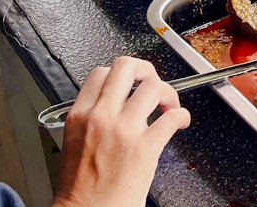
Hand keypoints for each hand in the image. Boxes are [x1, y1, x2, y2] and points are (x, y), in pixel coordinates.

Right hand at [52, 57, 190, 206]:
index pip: (101, 73)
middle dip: (145, 70)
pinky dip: (182, 115)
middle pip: (126, 67)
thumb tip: (113, 105)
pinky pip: (172, 117)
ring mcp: (125, 130)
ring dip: (168, 92)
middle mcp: (101, 117)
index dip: (120, 73)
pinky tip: (180, 122)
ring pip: (153, 87)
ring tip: (169, 105)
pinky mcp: (146, 147)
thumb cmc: (81, 189)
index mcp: (79, 116)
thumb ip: (91, 119)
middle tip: (152, 81)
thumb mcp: (74, 142)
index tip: (131, 81)